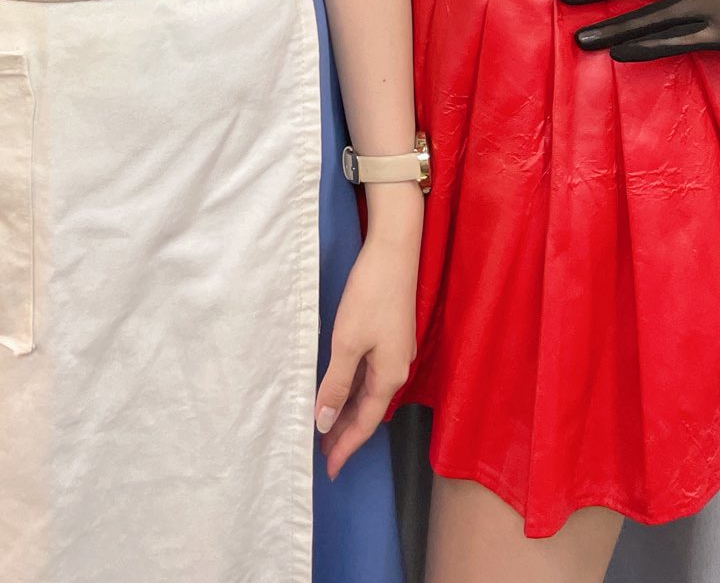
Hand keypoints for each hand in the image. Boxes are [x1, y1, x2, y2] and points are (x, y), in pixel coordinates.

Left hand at [313, 231, 417, 477]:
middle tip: (323, 455)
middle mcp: (397, 368)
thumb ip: (336, 384)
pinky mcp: (390, 335)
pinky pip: (370, 374)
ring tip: (326, 428)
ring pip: (369, 392)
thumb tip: (325, 423)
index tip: (329, 469)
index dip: (346, 446)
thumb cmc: (370, 296)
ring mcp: (395, 351)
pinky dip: (354, 388)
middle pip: (369, 410)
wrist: (394, 251)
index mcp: (389, 376)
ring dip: (349, 411)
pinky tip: (340, 389)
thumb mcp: (347, 342)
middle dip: (346, 433)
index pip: (365, 423)